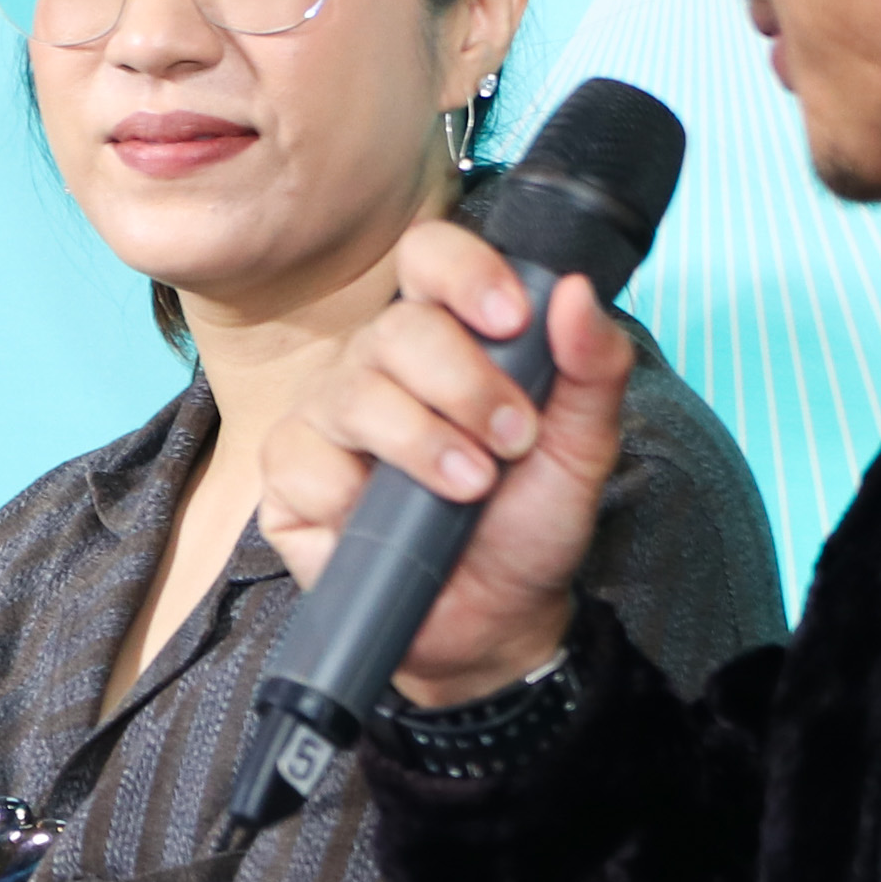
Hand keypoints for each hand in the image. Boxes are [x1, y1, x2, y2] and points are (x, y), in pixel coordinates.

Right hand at [261, 219, 635, 706]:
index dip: (463, 273)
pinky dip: (351, 493)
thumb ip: (592, 369)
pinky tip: (380, 522)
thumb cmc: (526, 525)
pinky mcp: (288, 482)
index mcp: (444, 340)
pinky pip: (302, 461)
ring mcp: (325, 422)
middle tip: (512, 439)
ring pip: (353, 394)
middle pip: (395, 329)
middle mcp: (376, 369)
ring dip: (422, 441)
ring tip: (470, 488)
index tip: (511, 319)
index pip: (429, 259)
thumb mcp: (581, 449)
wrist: (492, 622)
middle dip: (463, 382)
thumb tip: (575, 289)